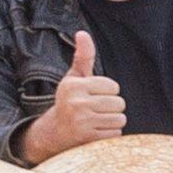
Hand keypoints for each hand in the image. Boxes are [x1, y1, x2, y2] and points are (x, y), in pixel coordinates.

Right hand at [21, 31, 125, 163]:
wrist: (54, 133)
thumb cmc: (69, 101)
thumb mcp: (74, 78)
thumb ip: (82, 57)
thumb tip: (82, 33)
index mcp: (74, 86)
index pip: (113, 86)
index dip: (107, 92)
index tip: (92, 96)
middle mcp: (76, 102)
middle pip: (119, 103)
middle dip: (111, 108)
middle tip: (95, 111)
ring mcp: (81, 121)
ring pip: (119, 119)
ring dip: (111, 122)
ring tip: (96, 121)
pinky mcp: (87, 138)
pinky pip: (115, 134)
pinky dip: (109, 135)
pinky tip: (95, 133)